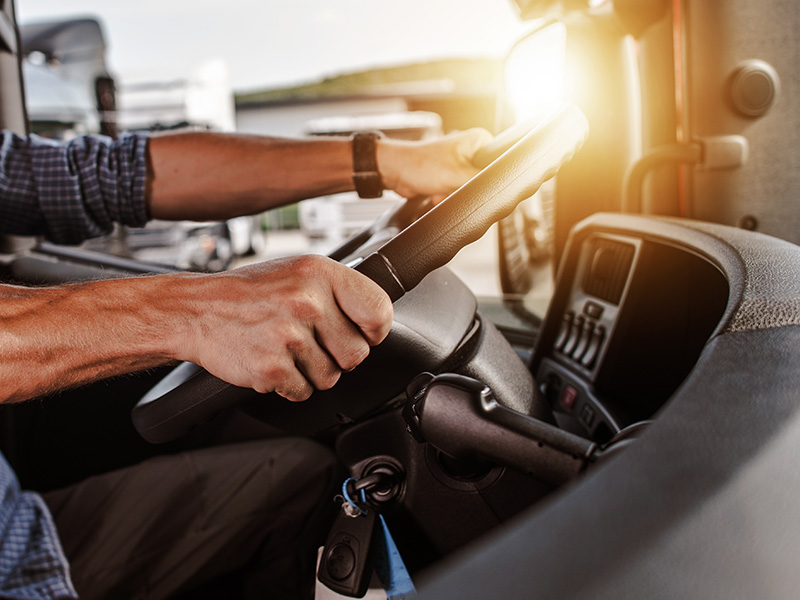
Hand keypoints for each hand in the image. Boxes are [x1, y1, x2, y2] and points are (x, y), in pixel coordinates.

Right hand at [178, 255, 392, 401]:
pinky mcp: (271, 366)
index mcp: (320, 273)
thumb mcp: (299, 273)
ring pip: (330, 377)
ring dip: (311, 372)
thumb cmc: (251, 293)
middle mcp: (307, 301)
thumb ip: (338, 292)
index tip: (364, 334)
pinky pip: (303, 391)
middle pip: (356, 354)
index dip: (374, 330)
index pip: (378, 310)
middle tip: (311, 343)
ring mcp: (288, 335)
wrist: (196, 310)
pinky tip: (273, 362)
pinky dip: (289, 385)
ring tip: (287, 350)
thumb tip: (376, 320)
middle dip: (337, 356)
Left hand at [377, 128, 492, 202]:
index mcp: (478, 140)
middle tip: (454, 187)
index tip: (476, 183)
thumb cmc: (420, 166)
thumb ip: (482, 181)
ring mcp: (460, 161)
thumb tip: (501, 186)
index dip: (491, 176)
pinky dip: (448, 195)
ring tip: (442, 190)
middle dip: (467, 188)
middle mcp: (471, 148)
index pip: (499, 161)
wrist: (395, 172)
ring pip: (470, 186)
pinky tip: (436, 193)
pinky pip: (458, 190)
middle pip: (483, 177)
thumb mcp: (458, 176)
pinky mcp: (450, 174)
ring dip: (455, 193)